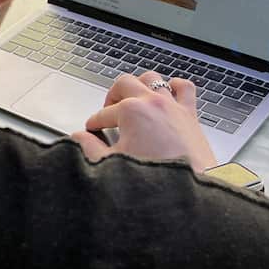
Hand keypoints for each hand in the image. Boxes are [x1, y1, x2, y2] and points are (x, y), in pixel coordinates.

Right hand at [71, 70, 216, 170]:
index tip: (92, 130)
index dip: (94, 122)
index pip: (103, 113)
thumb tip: (79, 138)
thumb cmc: (156, 178)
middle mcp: (152, 102)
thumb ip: (89, 148)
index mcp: (131, 111)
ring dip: (140, 85)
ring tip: (133, 97)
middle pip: (124, 84)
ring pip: (152, 79)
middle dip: (112, 95)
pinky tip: (168, 92)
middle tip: (108, 110)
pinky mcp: (190, 114)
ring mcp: (172, 106)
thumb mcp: (112, 164)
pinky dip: (174, 86)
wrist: (188, 190)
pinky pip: (184, 88)